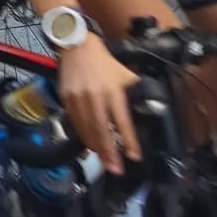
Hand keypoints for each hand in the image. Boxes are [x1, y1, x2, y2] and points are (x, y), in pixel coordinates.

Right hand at [56, 36, 139, 174]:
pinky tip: (90, 145)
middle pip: (102, 130)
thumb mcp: (126, 75)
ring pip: (87, 129)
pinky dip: (83, 135)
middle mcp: (94, 97)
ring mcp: (77, 98)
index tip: (133, 157)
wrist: (77, 46)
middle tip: (116, 170)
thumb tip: (150, 110)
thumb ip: (137, 93)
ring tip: (104, 162)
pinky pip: (75, 122)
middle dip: (110, 152)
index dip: (128, 140)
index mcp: (112, 91)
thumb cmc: (105, 62)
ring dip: (96, 148)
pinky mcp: (66, 99)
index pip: (122, 121)